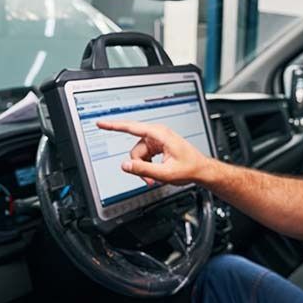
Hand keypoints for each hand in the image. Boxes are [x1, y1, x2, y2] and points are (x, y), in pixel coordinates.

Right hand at [96, 120, 214, 186]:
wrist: (201, 170)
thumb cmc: (190, 168)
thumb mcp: (165, 173)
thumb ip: (143, 170)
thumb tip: (125, 166)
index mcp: (159, 134)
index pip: (131, 128)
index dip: (114, 126)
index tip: (101, 123)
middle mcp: (157, 135)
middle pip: (135, 149)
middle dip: (138, 165)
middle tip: (147, 179)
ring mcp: (157, 141)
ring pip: (139, 155)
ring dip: (144, 168)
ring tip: (155, 178)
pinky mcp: (157, 147)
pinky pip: (144, 156)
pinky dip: (147, 166)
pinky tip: (156, 173)